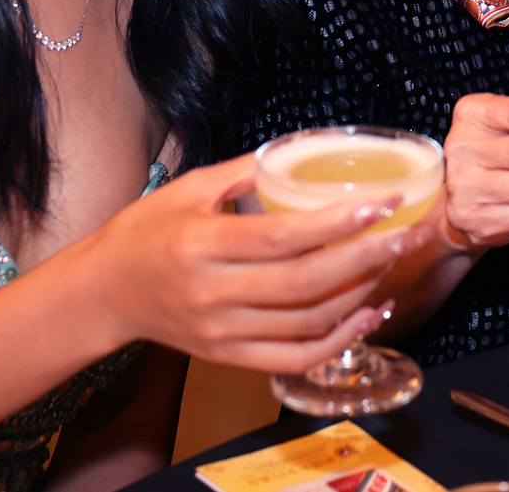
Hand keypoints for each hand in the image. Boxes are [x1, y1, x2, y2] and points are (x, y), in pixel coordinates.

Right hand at [73, 153, 418, 373]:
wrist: (103, 292)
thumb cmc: (146, 231)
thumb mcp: (188, 188)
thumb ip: (244, 171)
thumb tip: (301, 150)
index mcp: (200, 246)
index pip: (281, 238)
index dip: (336, 222)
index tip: (381, 202)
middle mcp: (211, 295)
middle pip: (302, 285)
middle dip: (364, 259)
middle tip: (404, 234)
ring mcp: (220, 333)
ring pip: (305, 324)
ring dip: (358, 296)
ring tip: (390, 264)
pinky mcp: (227, 357)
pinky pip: (293, 358)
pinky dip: (338, 341)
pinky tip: (368, 314)